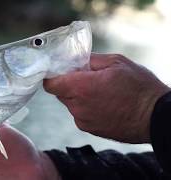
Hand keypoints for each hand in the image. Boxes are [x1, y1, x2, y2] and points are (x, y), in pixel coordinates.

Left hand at [44, 53, 169, 143]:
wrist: (155, 117)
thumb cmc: (140, 88)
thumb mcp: (117, 63)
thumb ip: (90, 60)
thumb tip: (75, 60)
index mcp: (81, 88)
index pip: (50, 84)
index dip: (52, 76)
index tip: (58, 71)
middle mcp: (78, 106)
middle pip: (60, 93)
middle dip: (69, 84)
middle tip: (85, 78)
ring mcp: (83, 120)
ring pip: (71, 104)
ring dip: (78, 96)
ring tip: (99, 92)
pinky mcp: (89, 129)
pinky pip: (80, 114)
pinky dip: (86, 108)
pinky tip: (103, 103)